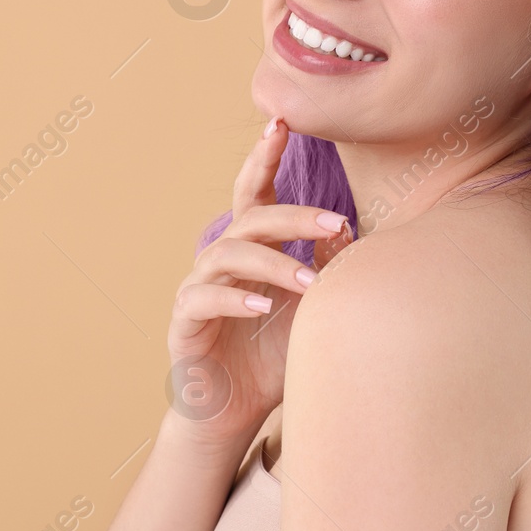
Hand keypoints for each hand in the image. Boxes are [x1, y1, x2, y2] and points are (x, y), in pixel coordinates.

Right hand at [165, 116, 353, 447]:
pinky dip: (235, 299)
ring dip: (274, 263)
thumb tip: (346, 230)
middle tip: (336, 221)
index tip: (283, 121)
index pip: (255, 193)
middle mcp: (222, 260)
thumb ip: (327, 266)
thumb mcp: (311, 306)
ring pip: (228, 255)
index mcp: (251, 248)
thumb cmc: (276, 352)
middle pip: (250, 218)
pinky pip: (203, 299)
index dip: (264, 157)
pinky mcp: (184, 323)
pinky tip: (263, 307)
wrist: (237, 410)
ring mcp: (199, 288)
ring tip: (311, 281)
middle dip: (293, 215)